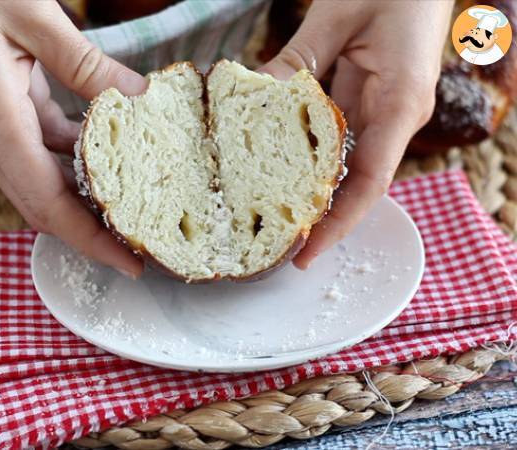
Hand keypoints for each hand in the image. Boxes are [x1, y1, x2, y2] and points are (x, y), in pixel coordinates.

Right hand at [0, 0, 146, 277]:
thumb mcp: (31, 17)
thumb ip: (87, 64)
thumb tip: (138, 96)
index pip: (50, 205)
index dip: (92, 240)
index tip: (130, 263)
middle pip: (44, 206)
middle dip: (91, 233)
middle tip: (138, 246)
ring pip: (40, 183)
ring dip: (83, 199)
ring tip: (129, 207)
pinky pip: (35, 151)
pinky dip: (70, 162)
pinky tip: (103, 152)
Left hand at [261, 0, 452, 268]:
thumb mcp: (334, 18)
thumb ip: (296, 61)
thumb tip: (253, 96)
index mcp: (400, 102)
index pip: (369, 180)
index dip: (338, 222)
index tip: (306, 253)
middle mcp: (397, 117)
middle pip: (359, 185)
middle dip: (323, 219)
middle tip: (280, 248)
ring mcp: (386, 111)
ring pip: (349, 168)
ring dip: (317, 195)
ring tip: (277, 219)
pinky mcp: (373, 101)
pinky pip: (343, 141)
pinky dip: (314, 161)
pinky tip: (284, 171)